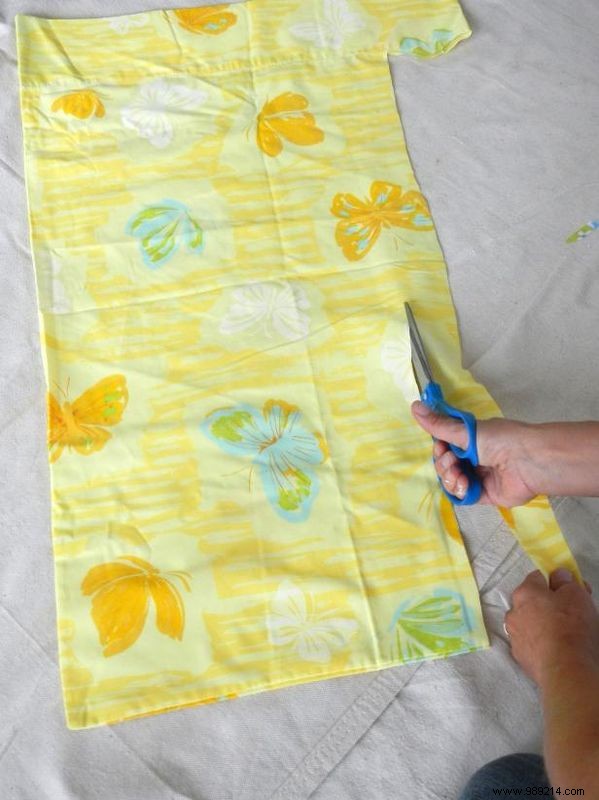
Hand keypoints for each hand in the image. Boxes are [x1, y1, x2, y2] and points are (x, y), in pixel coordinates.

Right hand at [411, 401, 538, 506]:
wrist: (528, 461)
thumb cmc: (501, 440)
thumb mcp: (466, 431)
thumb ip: (439, 424)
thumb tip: (413, 405)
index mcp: (471, 440)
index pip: (444, 447)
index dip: (439, 449)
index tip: (441, 446)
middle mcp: (473, 458)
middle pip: (444, 465)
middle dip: (443, 464)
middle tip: (453, 461)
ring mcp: (478, 476)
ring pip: (451, 481)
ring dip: (449, 477)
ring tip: (460, 474)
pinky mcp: (483, 494)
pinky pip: (462, 495)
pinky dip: (459, 490)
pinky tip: (465, 484)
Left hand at [505, 569, 598, 687]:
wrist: (565, 668)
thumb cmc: (571, 626)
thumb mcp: (576, 594)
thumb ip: (565, 581)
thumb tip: (558, 576)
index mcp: (525, 593)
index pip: (538, 578)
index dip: (556, 581)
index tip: (571, 590)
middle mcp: (513, 612)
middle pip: (531, 601)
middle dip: (548, 604)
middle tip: (570, 612)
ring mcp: (514, 636)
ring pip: (529, 623)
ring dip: (542, 624)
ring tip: (563, 633)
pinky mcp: (519, 657)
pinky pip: (530, 643)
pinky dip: (540, 643)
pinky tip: (555, 648)